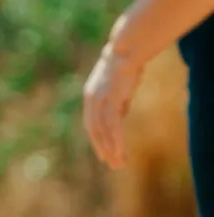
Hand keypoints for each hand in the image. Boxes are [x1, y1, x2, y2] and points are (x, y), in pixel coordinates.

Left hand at [82, 42, 145, 169]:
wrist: (125, 52)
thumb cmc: (124, 69)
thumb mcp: (118, 90)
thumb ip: (116, 104)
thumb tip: (119, 118)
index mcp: (90, 97)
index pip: (91, 124)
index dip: (97, 140)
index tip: (104, 154)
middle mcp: (91, 100)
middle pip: (94, 131)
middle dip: (102, 149)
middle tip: (110, 165)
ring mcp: (99, 100)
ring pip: (103, 131)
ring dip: (111, 149)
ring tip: (118, 164)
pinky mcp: (110, 100)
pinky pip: (112, 125)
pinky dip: (115, 140)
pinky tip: (120, 152)